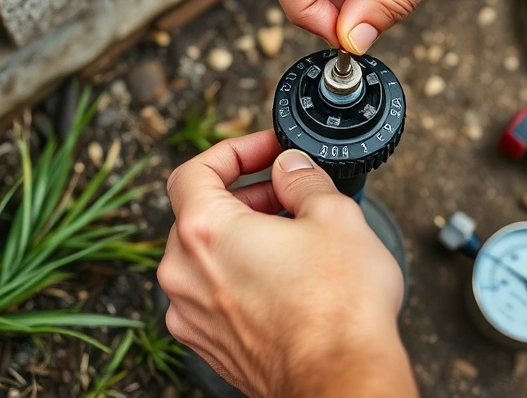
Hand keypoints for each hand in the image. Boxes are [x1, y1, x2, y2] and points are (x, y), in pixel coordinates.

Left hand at [157, 131, 416, 397]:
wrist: (342, 380)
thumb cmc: (339, 308)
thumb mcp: (334, 215)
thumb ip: (302, 180)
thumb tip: (290, 168)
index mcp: (204, 232)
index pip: (193, 171)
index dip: (233, 151)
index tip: (266, 151)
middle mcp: (184, 275)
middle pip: (198, 215)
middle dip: (244, 195)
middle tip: (287, 192)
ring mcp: (193, 317)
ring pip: (205, 258)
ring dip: (243, 237)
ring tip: (294, 236)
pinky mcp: (210, 346)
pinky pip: (214, 296)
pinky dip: (241, 277)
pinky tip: (286, 279)